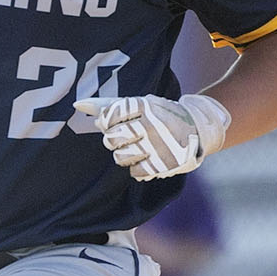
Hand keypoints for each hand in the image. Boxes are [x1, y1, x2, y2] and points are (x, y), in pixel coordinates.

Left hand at [70, 93, 229, 180]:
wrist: (198, 128)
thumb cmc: (160, 115)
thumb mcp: (141, 103)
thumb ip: (110, 104)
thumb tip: (78, 105)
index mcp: (146, 106)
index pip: (110, 115)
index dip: (108, 121)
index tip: (117, 121)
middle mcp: (152, 124)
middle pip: (111, 138)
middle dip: (114, 140)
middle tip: (126, 137)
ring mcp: (159, 146)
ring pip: (120, 157)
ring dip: (124, 155)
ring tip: (137, 148)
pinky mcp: (164, 164)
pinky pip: (135, 172)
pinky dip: (137, 168)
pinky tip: (146, 159)